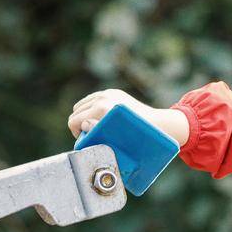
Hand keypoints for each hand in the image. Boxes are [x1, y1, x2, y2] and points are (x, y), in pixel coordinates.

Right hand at [68, 89, 188, 144]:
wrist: (157, 124)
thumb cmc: (136, 138)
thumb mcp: (113, 139)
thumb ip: (96, 132)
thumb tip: (83, 126)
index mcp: (101, 110)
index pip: (73, 120)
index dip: (76, 133)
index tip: (85, 139)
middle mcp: (102, 98)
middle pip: (76, 111)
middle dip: (79, 124)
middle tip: (89, 134)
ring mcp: (107, 93)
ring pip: (82, 104)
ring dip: (84, 115)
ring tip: (94, 126)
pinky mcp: (113, 92)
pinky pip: (93, 99)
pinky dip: (92, 108)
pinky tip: (101, 118)